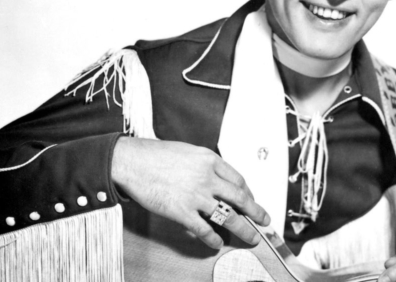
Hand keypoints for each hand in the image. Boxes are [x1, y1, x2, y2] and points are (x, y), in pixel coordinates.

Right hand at [111, 137, 270, 248]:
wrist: (132, 161)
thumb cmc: (156, 155)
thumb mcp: (189, 152)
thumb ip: (205, 165)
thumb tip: (216, 179)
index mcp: (210, 160)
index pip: (238, 179)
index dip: (248, 193)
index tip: (251, 200)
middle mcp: (208, 178)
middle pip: (240, 198)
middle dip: (256, 212)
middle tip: (264, 219)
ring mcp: (196, 196)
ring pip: (228, 216)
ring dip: (242, 229)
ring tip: (251, 237)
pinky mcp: (182, 211)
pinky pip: (204, 229)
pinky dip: (212, 239)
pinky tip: (216, 243)